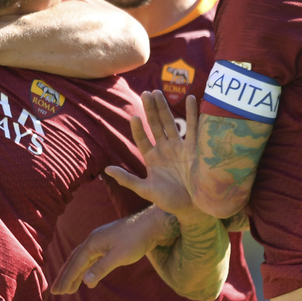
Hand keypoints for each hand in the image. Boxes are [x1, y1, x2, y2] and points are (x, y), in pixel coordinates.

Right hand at [50, 209, 172, 294]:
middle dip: (65, 276)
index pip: (76, 264)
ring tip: (69, 288)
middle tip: (56, 291)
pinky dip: (86, 269)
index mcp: (92, 243)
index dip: (67, 279)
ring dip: (75, 273)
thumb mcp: (119, 256)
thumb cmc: (136, 239)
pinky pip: (92, 258)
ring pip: (83, 259)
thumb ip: (101, 268)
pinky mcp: (109, 243)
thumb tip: (85, 281)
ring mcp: (101, 241)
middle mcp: (93, 241)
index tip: (58, 292)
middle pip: (74, 261)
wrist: (151, 224)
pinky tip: (88, 277)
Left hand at [104, 91, 196, 216]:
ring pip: (170, 122)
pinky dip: (193, 113)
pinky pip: (194, 127)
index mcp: (152, 158)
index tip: (133, 118)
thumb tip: (106, 169)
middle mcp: (165, 149)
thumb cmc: (169, 201)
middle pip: (156, 125)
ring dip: (164, 108)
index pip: (142, 139)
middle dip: (150, 110)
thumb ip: (127, 179)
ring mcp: (180, 147)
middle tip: (145, 93)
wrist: (193, 208)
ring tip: (158, 92)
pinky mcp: (195, 148)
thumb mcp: (146, 190)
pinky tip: (191, 98)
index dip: (138, 129)